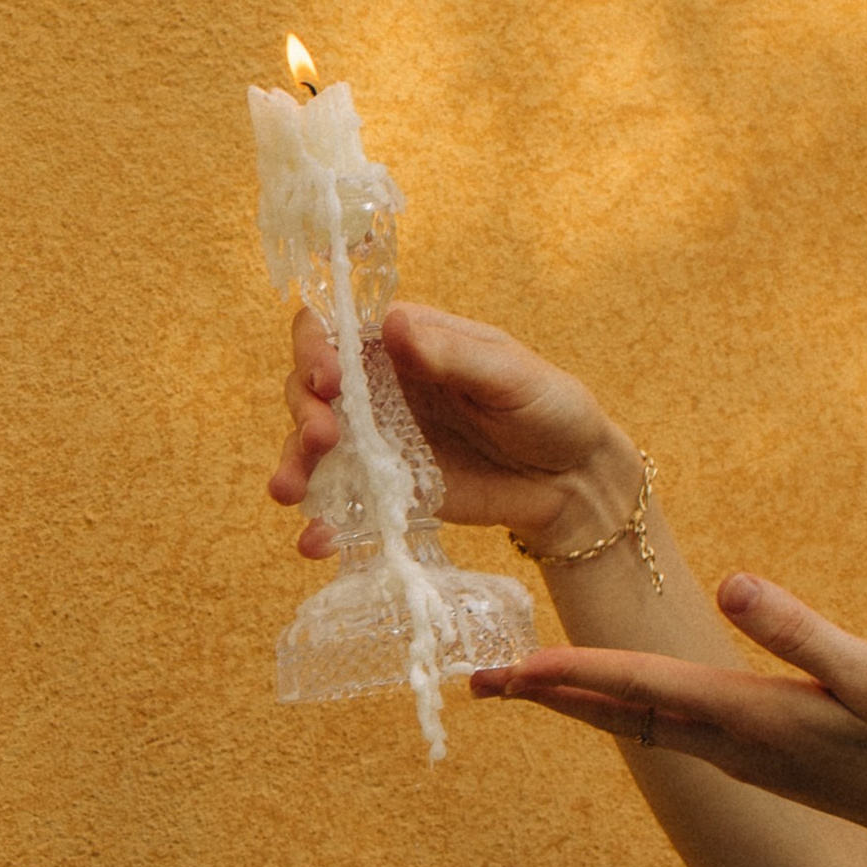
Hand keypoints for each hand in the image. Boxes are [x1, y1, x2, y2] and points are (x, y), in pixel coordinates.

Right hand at [267, 301, 634, 554]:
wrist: (577, 482)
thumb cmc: (551, 408)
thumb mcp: (510, 374)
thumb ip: (451, 354)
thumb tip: (390, 325)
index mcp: (406, 344)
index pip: (338, 330)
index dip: (317, 347)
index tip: (329, 378)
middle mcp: (381, 390)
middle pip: (312, 390)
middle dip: (303, 412)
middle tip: (321, 440)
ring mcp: (380, 443)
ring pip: (314, 449)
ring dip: (293, 466)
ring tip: (290, 492)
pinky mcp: (389, 492)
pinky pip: (343, 504)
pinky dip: (322, 523)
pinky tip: (316, 541)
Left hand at [471, 572, 866, 862]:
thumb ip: (803, 630)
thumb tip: (736, 585)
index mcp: (751, 716)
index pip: (643, 688)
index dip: (576, 673)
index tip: (515, 666)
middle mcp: (732, 743)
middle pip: (619, 715)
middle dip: (548, 698)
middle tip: (479, 683)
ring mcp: (742, 757)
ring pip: (638, 727)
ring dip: (577, 706)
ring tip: (523, 687)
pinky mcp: (759, 758)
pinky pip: (667, 734)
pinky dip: (622, 713)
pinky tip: (610, 704)